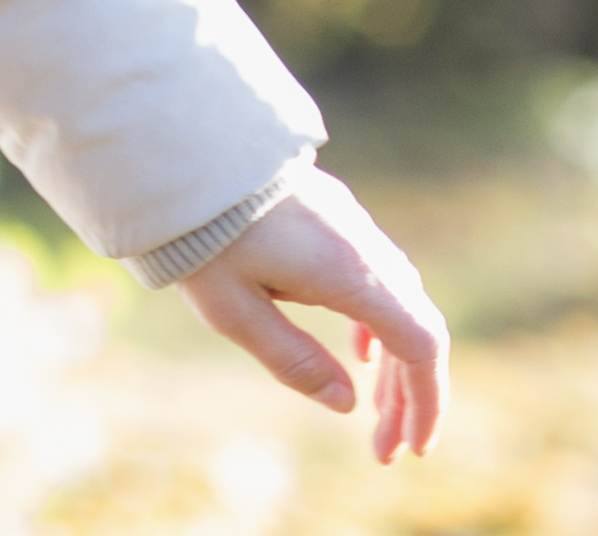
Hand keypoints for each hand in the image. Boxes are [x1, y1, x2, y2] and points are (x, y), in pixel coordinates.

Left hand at [175, 174, 445, 462]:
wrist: (171, 150)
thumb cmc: (195, 232)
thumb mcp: (233, 310)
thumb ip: (294, 360)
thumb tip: (347, 404)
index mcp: (349, 271)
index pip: (420, 346)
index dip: (425, 402)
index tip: (411, 448)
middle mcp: (362, 243)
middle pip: (415, 326)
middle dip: (409, 391)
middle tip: (388, 445)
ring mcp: (348, 223)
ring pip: (397, 300)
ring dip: (393, 357)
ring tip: (375, 406)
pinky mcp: (329, 212)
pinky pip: (374, 275)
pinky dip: (376, 320)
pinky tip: (358, 346)